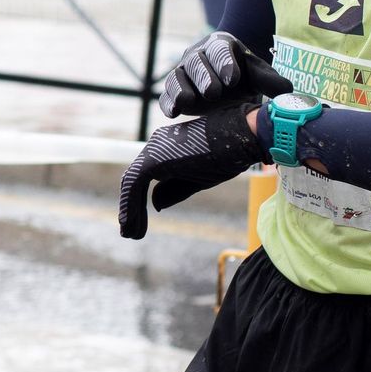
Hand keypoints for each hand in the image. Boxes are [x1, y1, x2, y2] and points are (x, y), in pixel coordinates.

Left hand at [119, 103, 264, 238]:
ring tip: (131, 235)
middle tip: (130, 233)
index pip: (145, 177)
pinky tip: (130, 225)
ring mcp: (153, 151)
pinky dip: (130, 206)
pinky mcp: (153, 159)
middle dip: (132, 207)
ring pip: (131, 184)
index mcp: (165, 149)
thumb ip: (173, 190)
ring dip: (130, 211)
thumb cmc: (226, 155)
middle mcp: (155, 146)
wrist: (240, 136)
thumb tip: (154, 204)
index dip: (139, 200)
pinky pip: (134, 185)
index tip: (138, 222)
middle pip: (135, 181)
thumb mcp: (197, 179)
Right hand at [159, 31, 290, 118]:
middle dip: (204, 77)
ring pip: (177, 77)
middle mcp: (198, 56)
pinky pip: (167, 95)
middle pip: (196, 62)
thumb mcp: (259, 75)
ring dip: (180, 89)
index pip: (220, 51)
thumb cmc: (245, 75)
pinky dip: (168, 103)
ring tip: (187, 102)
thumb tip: (287, 91)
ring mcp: (183, 73)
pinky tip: (173, 113)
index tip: (233, 79)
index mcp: (220, 46)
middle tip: (213, 93)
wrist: (229, 80)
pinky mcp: (175, 91)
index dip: (225, 63)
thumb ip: (271, 81)